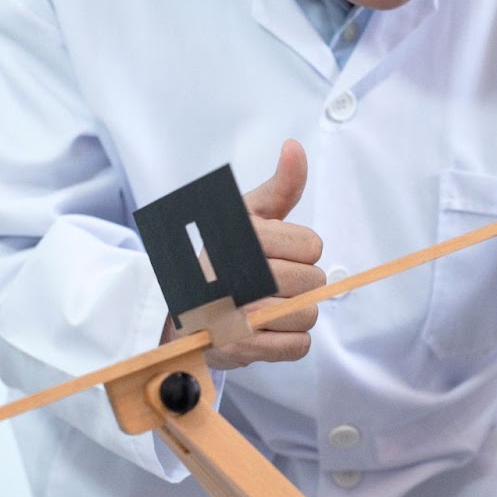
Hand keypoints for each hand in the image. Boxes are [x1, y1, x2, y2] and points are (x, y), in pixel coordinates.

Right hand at [163, 140, 325, 369]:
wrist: (184, 311)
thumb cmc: (224, 258)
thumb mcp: (248, 216)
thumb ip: (280, 186)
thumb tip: (294, 147)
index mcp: (241, 237)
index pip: (311, 245)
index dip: (301, 251)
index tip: (277, 253)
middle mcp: (235, 274)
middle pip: (311, 281)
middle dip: (299, 284)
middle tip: (272, 284)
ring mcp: (236, 315)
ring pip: (307, 315)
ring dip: (295, 314)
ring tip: (269, 307)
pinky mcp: (240, 350)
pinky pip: (298, 347)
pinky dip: (290, 341)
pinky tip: (269, 330)